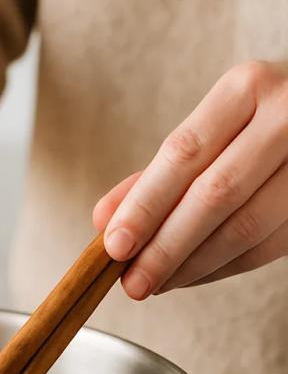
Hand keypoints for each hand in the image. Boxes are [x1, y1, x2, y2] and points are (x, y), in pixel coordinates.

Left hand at [93, 60, 287, 298]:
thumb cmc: (256, 125)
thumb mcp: (208, 131)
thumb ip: (155, 175)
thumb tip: (104, 220)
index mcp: (245, 89)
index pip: (183, 155)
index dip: (145, 206)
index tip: (114, 245)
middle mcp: (287, 117)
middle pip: (214, 194)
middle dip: (166, 248)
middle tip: (132, 284)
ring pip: (245, 227)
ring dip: (192, 266)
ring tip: (156, 284)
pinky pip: (267, 247)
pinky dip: (222, 268)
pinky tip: (190, 276)